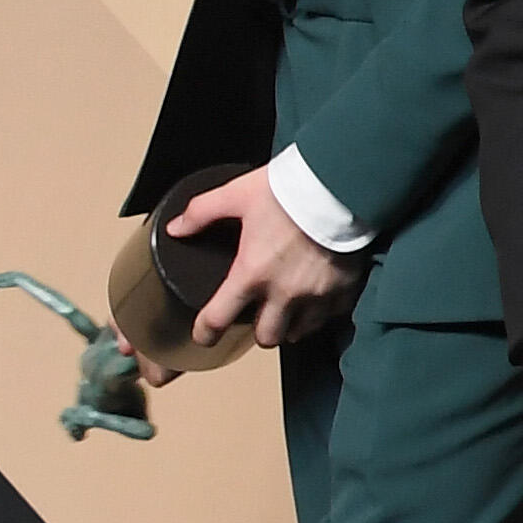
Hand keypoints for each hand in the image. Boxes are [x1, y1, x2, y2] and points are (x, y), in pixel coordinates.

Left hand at [169, 167, 363, 353]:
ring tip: (290, 312)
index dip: (205, 332)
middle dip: (260, 332)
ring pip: (301, 331)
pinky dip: (323, 312)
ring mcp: (317, 294)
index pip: (218, 318)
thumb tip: (177, 227)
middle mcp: (284, 292)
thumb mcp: (237, 195)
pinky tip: (319, 299)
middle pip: (267, 336)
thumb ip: (201, 212)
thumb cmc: (291, 191)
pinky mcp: (346, 289)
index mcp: (252, 273)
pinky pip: (332, 315)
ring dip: (292, 325)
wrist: (341, 185)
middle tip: (259, 319)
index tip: (204, 335)